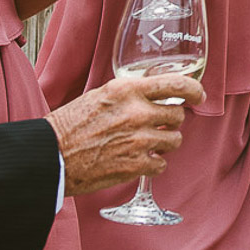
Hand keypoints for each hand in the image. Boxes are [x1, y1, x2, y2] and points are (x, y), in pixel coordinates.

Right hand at [48, 72, 205, 194]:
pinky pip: (161, 164)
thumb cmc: (69, 125)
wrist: (51, 155)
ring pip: (174, 141)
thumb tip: (153, 96)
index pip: (176, 85)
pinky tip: (136, 160)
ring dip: (163, 144)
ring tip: (143, 144)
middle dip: (169, 122)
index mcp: (127, 90)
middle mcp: (137, 113)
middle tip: (155, 126)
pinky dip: (152, 164)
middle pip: (177, 116)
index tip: (198, 95)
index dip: (194, 90)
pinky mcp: (136, 165)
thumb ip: (128, 94)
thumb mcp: (100, 95)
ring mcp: (139, 140)